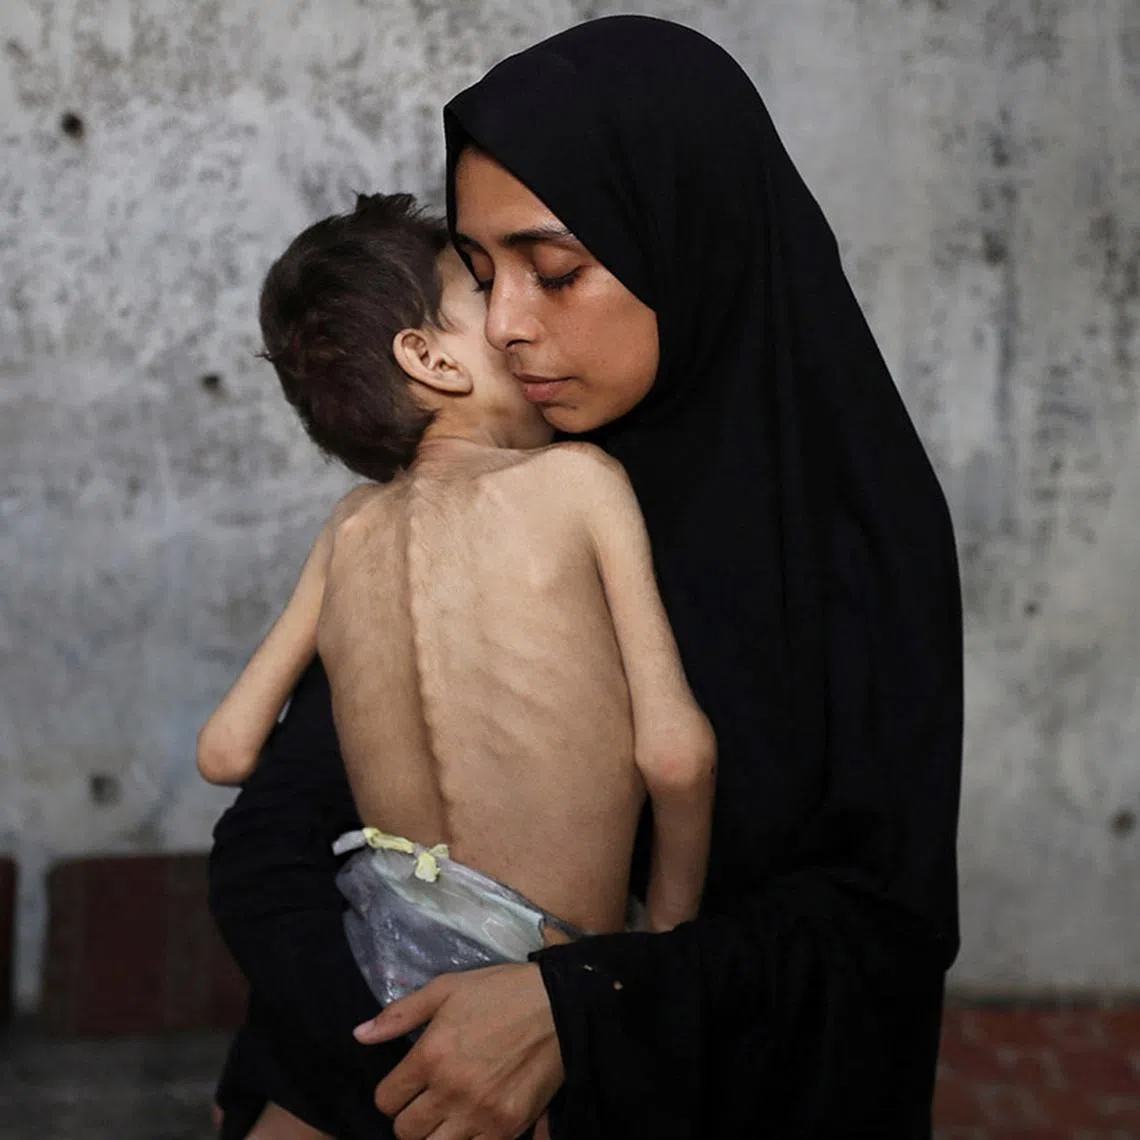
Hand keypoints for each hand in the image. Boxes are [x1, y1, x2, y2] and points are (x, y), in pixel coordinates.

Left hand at [354, 963, 562, 1139]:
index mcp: (430, 1056)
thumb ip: (400, 1014)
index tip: (405, 1084)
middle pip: (405, 1132)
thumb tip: (358, 1035)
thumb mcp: (447, 989)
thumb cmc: (499, 993)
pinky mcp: (507, 1130)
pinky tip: (473, 1123)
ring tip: (448, 1114)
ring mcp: (479, 1115)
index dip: (391, 1093)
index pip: (386, 1100)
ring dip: (435, 1134)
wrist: (558, 1005)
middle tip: (426, 1100)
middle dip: (410, 1116)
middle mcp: (450, 1091)